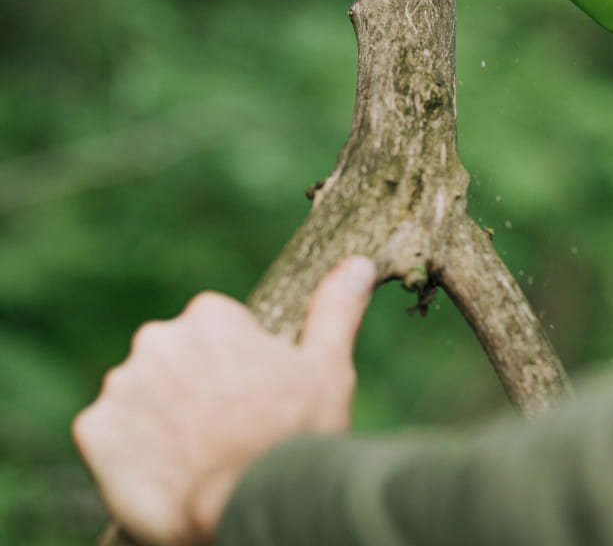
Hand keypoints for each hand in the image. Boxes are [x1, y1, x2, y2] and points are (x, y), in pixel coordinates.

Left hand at [73, 256, 376, 545]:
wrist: (248, 506)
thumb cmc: (295, 435)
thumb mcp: (328, 367)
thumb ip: (336, 309)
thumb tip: (359, 265)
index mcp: (210, 316)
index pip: (214, 331)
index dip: (236, 367)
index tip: (253, 398)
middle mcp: (160, 338)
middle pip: (174, 359)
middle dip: (194, 386)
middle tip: (225, 429)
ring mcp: (123, 385)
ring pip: (142, 394)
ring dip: (160, 417)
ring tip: (196, 456)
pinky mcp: (94, 432)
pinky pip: (110, 434)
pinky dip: (130, 450)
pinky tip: (164, 471)